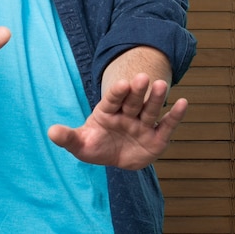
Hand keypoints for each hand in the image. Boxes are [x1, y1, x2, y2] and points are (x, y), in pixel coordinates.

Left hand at [47, 73, 186, 169]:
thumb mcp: (80, 144)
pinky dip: (175, 115)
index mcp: (107, 111)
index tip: (122, 83)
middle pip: (132, 101)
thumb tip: (50, 132)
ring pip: (150, 109)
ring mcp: (142, 124)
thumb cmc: (96, 145)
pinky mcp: (157, 137)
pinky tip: (183, 102)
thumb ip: (68, 138)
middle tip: (142, 77)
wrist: (115, 156)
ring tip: (162, 85)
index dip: (117, 92)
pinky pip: (167, 125)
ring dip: (156, 98)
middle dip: (137, 91)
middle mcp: (127, 114)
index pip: (112, 99)